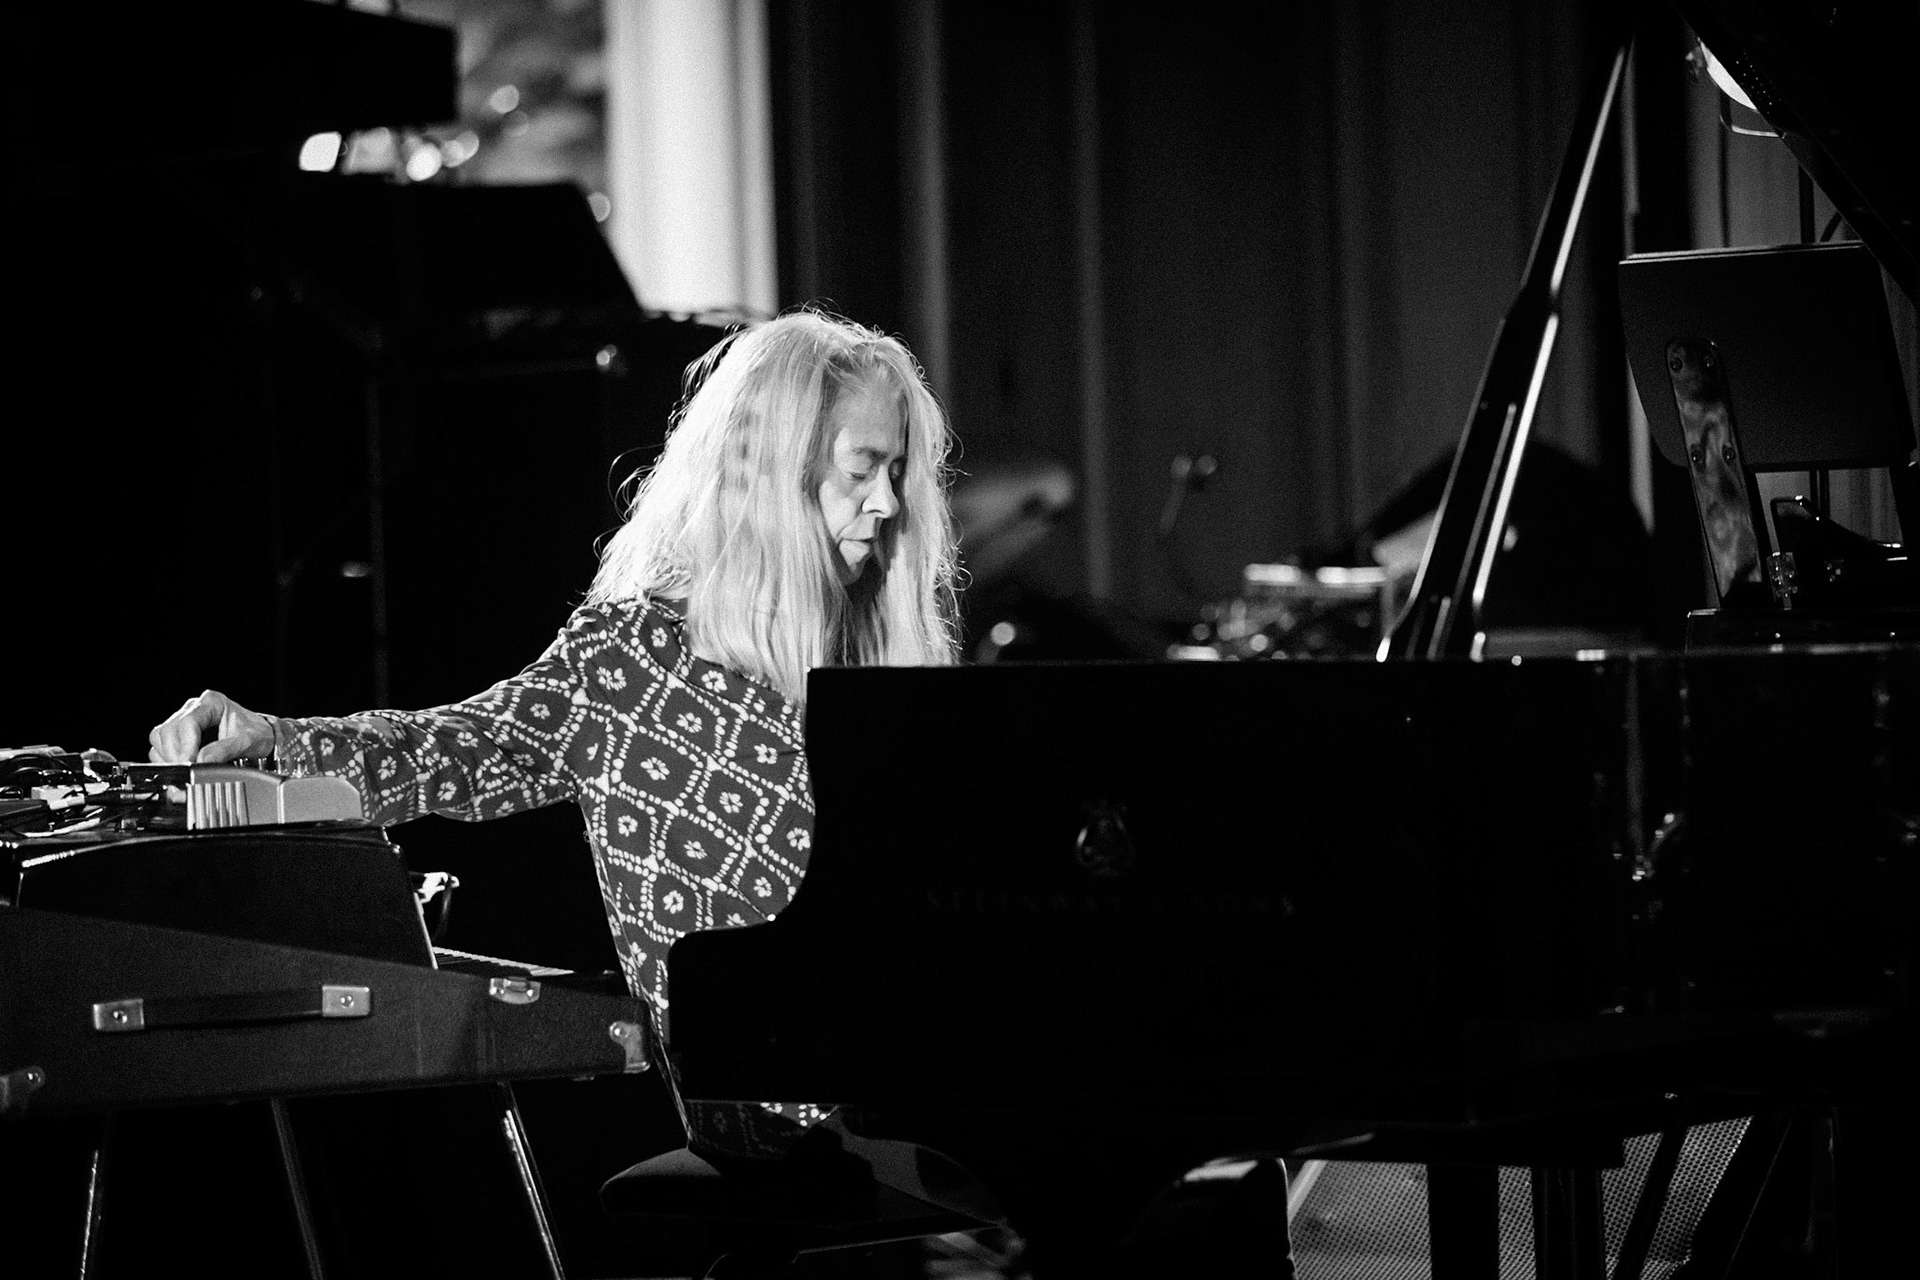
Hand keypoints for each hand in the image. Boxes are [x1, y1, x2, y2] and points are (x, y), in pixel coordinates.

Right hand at [148, 690, 276, 763]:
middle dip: (176, 754)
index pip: (187, 722)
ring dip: (169, 757)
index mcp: (211, 702)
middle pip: (169, 730)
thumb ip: (224, 751)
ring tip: (186, 769)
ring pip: (160, 737)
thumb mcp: (246, 742)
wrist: (262, 736)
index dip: (186, 745)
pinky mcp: (179, 734)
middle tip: (188, 771)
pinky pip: (160, 746)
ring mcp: (183, 720)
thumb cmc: (256, 733)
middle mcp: (194, 708)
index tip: (189, 763)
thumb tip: (202, 761)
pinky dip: (166, 759)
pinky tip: (182, 768)